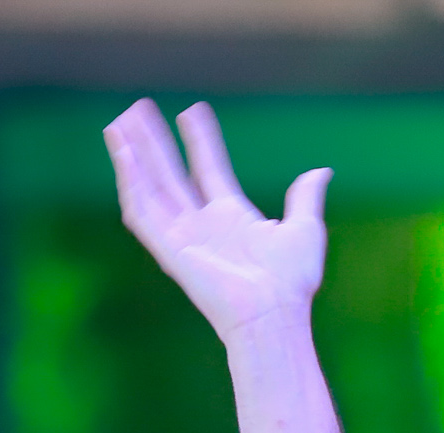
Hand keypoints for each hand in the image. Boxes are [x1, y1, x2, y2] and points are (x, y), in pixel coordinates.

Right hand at [105, 99, 330, 346]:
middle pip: (171, 174)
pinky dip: (130, 181)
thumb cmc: (291, 282)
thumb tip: (322, 171)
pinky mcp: (168, 248)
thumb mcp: (305, 229)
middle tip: (140, 109)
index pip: (209, 169)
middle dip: (155, 143)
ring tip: (121, 122)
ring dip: (134, 155)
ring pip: (150, 187)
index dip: (200, 140)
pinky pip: (142, 211)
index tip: (192, 111)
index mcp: (232, 217)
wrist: (272, 312)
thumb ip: (306, 198)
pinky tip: (123, 153)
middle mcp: (203, 225)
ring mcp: (183, 236)